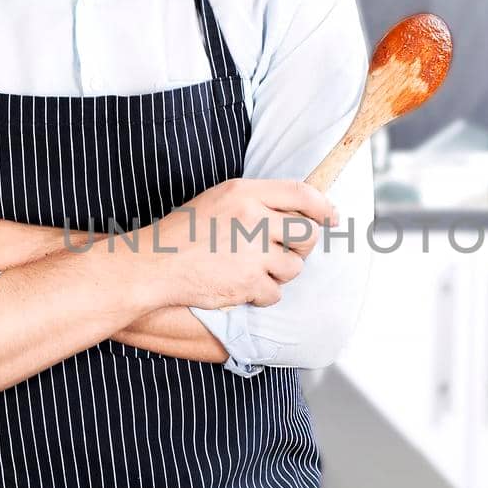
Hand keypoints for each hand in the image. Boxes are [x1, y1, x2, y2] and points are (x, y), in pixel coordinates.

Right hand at [152, 177, 337, 309]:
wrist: (157, 264)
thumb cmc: (185, 232)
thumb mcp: (220, 199)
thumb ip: (256, 201)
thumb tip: (297, 212)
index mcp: (246, 193)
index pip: (301, 193)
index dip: (322, 206)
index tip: (331, 217)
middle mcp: (253, 219)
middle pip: (307, 235)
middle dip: (303, 247)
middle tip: (287, 252)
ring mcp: (252, 253)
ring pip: (294, 268)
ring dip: (280, 273)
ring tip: (254, 270)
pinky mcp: (249, 283)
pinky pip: (276, 293)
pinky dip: (263, 294)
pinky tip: (244, 287)